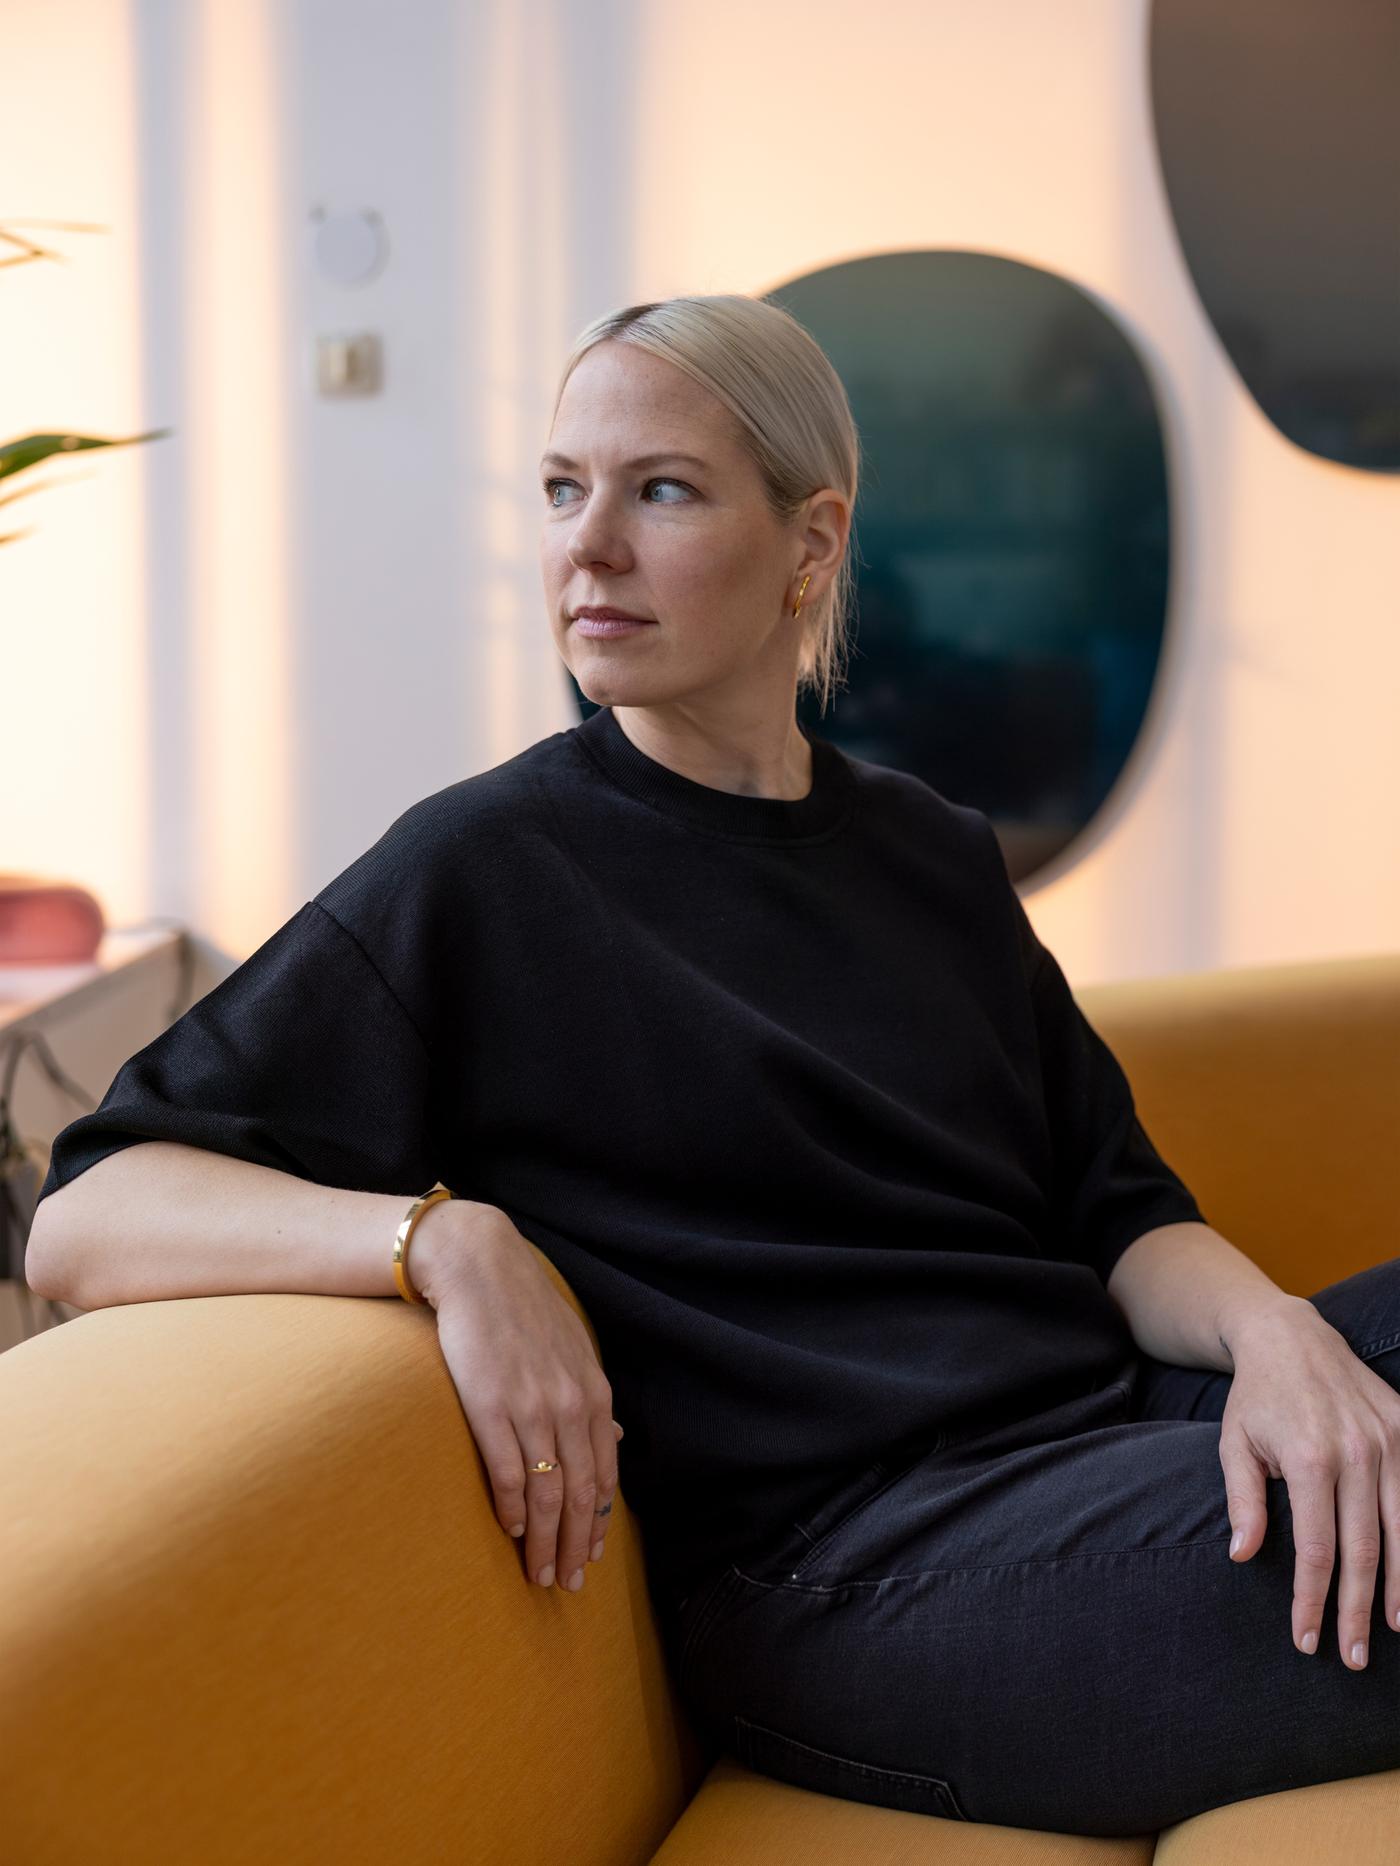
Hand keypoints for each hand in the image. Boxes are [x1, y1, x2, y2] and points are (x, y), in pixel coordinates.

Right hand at [408, 1199, 623, 1594]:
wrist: (479, 1268)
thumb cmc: (523, 1310)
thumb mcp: (572, 1351)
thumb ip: (591, 1399)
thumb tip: (614, 1440)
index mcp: (592, 1393)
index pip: (604, 1475)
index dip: (597, 1522)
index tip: (591, 1556)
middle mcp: (570, 1404)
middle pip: (579, 1493)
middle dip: (576, 1545)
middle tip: (569, 1584)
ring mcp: (531, 1406)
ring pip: (546, 1492)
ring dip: (545, 1541)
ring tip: (539, 1574)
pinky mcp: (490, 1405)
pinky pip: (507, 1471)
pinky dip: (511, 1507)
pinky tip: (511, 1529)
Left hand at [1220, 1295, 1399, 1668]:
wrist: (1291, 1336)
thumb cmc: (1256, 1398)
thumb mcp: (1235, 1445)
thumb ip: (1244, 1502)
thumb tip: (1243, 1557)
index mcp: (1309, 1460)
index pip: (1316, 1550)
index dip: (1313, 1600)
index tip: (1307, 1640)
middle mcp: (1356, 1453)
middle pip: (1364, 1551)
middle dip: (1357, 1611)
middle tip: (1354, 1658)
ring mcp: (1389, 1442)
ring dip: (1399, 1587)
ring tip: (1392, 1629)